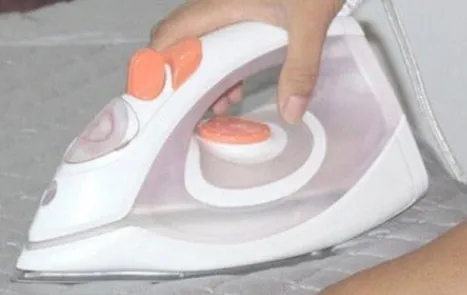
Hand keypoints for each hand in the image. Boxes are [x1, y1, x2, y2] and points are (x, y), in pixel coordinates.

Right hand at [150, 0, 343, 122]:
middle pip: (182, 42)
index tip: (157, 97)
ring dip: (206, 79)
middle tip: (190, 112)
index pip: (172, 32)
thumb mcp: (311, 19)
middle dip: (182, 80)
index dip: (156, 64)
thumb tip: (290, 112)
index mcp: (221, 3)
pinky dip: (224, 69)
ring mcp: (232, 8)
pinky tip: (238, 89)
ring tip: (219, 108)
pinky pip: (224, 44)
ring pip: (204, 46)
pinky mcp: (247, 11)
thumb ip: (301, 67)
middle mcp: (219, 4)